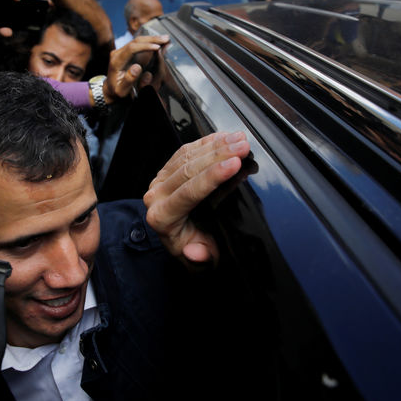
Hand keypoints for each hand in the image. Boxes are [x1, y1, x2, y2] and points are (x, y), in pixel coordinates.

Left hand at [105, 35, 168, 101]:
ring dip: (152, 38)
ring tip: (165, 38)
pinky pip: (138, 43)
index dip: (145, 46)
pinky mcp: (126, 51)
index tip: (157, 48)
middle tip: (166, 39)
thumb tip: (137, 67)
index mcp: (116, 62)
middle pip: (136, 41)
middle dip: (152, 39)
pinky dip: (150, 41)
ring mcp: (121, 51)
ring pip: (138, 40)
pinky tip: (159, 41)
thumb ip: (128, 80)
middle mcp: (117, 53)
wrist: (110, 88)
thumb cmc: (117, 90)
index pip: (131, 48)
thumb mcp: (121, 90)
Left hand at [144, 132, 249, 268]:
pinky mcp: (166, 171)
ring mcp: (160, 181)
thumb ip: (200, 257)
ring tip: (240, 139)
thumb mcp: (200, 263)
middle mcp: (156, 197)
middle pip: (189, 169)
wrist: (181, 244)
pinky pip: (185, 151)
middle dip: (219, 155)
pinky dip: (206, 142)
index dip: (213, 176)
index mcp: (162, 218)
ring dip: (216, 144)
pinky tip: (224, 136)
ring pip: (187, 156)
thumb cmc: (195, 250)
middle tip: (243, 146)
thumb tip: (196, 251)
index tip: (235, 164)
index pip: (189, 192)